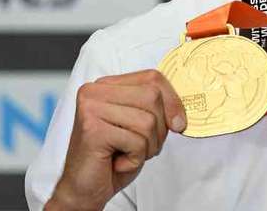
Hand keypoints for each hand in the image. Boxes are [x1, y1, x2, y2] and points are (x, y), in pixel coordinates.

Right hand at [46, 69, 186, 210]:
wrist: (85, 189)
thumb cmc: (113, 157)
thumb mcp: (140, 125)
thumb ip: (156, 107)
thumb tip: (181, 111)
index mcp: (107, 85)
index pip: (152, 77)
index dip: (172, 101)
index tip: (178, 123)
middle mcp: (94, 91)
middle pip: (152, 96)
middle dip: (158, 129)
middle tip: (141, 146)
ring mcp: (90, 108)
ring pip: (147, 121)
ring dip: (146, 146)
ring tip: (127, 154)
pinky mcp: (92, 129)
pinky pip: (136, 141)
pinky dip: (135, 158)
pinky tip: (118, 162)